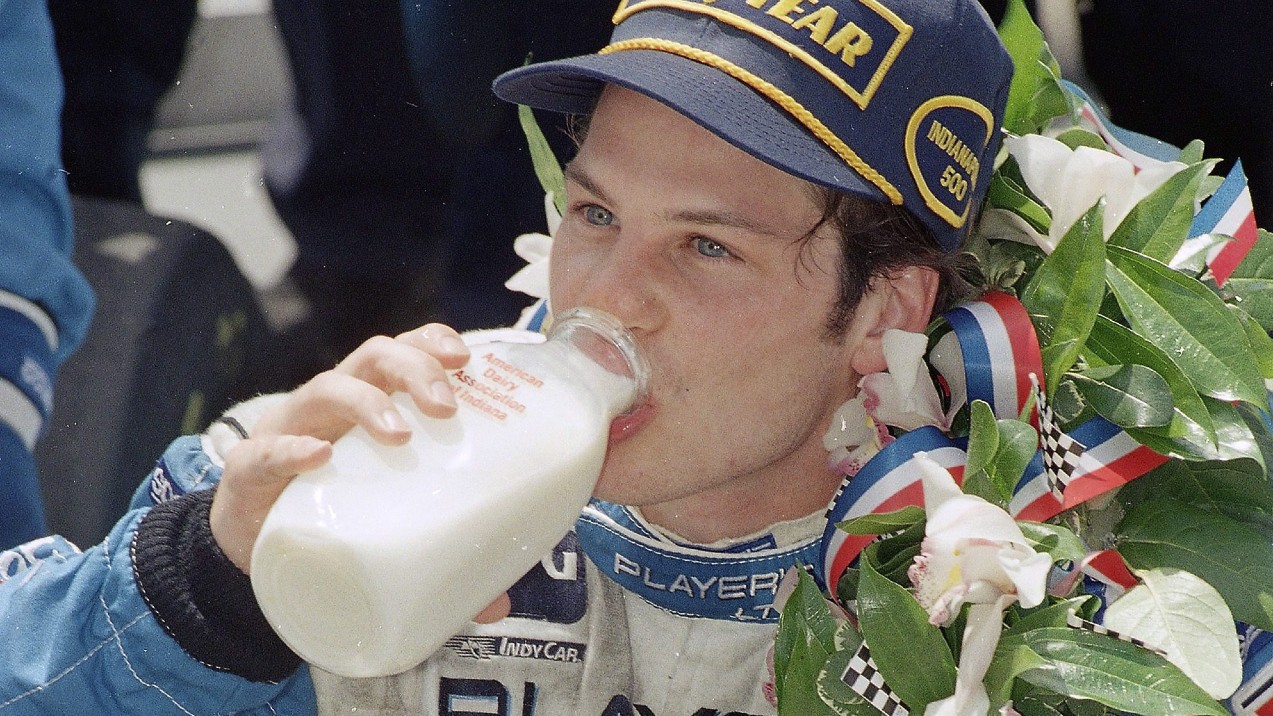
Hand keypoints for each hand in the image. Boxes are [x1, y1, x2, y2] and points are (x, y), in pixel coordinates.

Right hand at [210, 324, 470, 572]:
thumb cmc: (333, 520)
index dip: (432, 343)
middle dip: (413, 370)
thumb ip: (444, 557)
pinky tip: (316, 457)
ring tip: (399, 434)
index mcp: (370, 408)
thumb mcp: (389, 527)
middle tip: (446, 407)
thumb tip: (500, 604)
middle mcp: (332, 407)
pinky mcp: (248, 471)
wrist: (249, 554)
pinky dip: (290, 450)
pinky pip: (264, 452)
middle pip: (373, 358)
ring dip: (366, 402)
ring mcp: (288, 431)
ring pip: (325, 389)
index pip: (403, 352)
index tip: (466, 358)